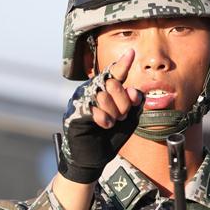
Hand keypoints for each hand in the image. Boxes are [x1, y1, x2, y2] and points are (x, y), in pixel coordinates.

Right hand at [57, 50, 144, 182]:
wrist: (94, 157)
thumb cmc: (110, 136)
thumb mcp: (131, 118)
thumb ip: (135, 103)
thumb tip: (134, 91)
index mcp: (105, 90)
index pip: (115, 73)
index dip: (123, 63)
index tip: (132, 52)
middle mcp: (91, 90)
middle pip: (114, 84)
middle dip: (124, 103)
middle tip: (122, 116)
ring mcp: (81, 100)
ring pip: (104, 95)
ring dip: (114, 113)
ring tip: (111, 123)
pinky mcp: (75, 111)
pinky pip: (95, 109)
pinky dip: (104, 119)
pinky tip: (104, 125)